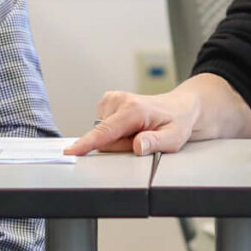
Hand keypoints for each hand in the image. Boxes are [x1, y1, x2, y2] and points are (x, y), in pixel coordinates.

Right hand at [69, 89, 195, 156]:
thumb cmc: (177, 122)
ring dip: (118, 139)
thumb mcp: (174, 138)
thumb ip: (155, 143)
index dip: (87, 143)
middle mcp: (119, 100)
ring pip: (103, 133)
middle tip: (141, 140)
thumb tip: (138, 145)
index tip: (72, 151)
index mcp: (133, 109)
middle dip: (119, 146)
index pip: (105, 131)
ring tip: (137, 132)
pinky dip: (115, 132)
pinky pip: (103, 128)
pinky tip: (130, 127)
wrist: (179, 107)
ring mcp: (112, 100)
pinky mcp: (107, 102)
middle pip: (104, 137)